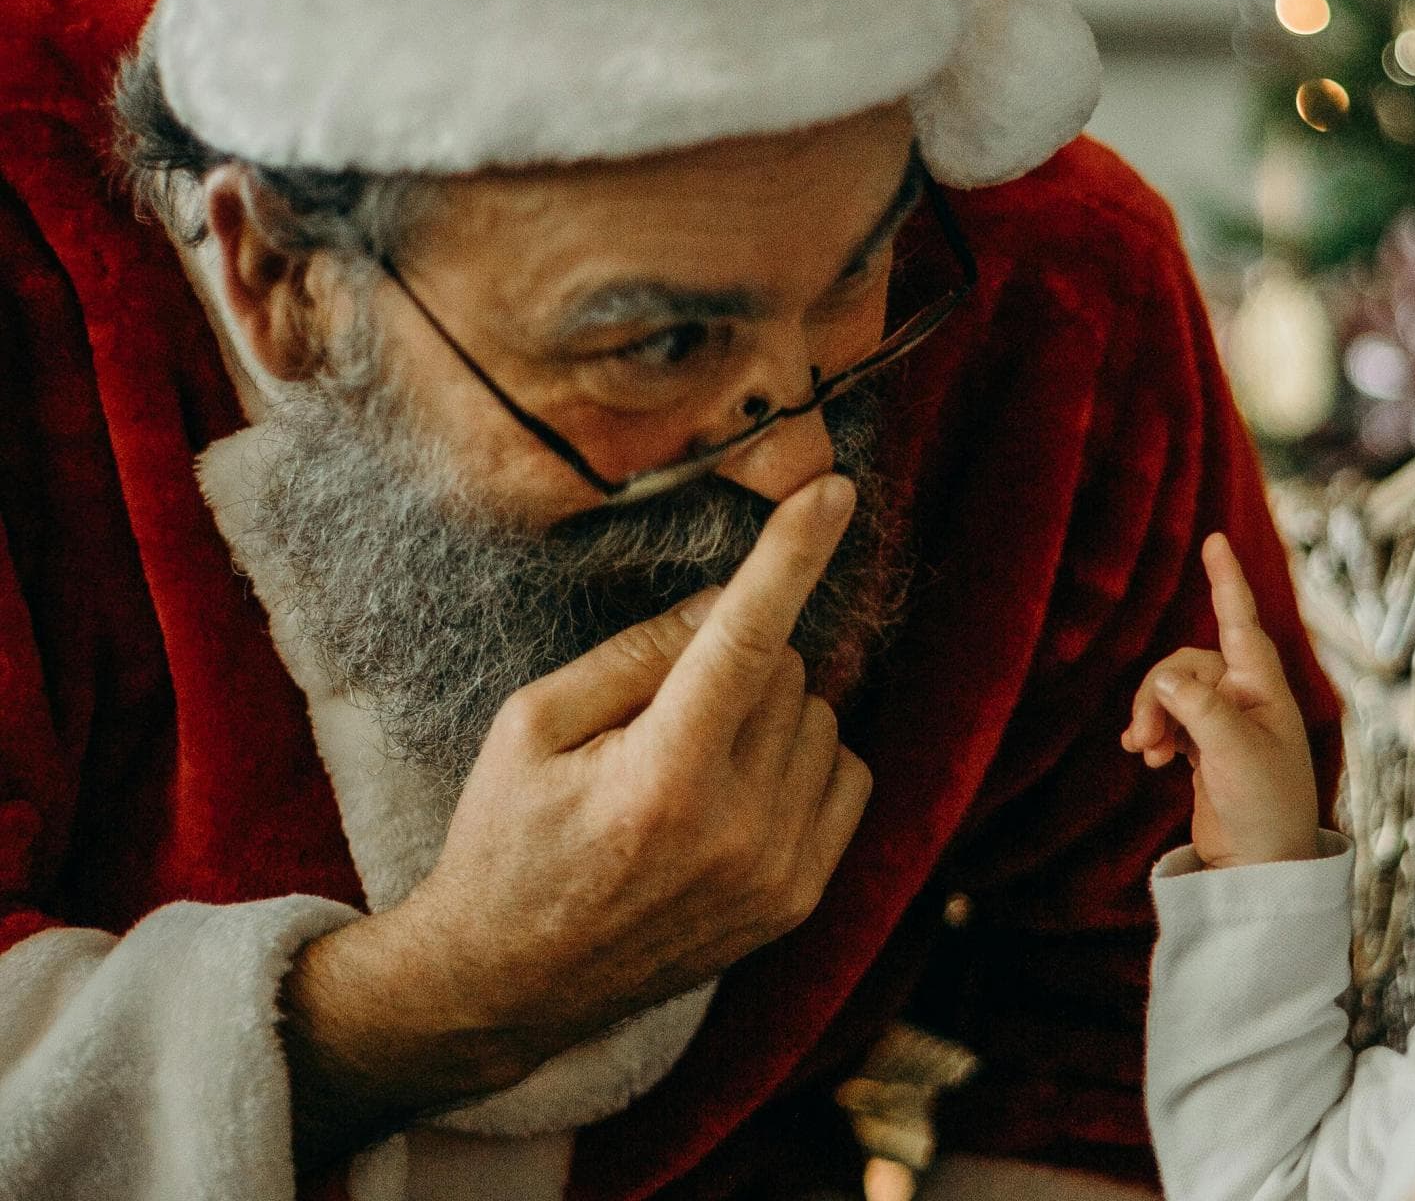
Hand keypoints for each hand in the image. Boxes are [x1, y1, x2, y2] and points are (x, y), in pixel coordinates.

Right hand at [283, 473, 873, 1162]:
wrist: (510, 983)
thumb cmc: (506, 839)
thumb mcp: (533, 723)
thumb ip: (637, 654)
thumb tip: (729, 601)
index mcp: (660, 779)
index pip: (746, 639)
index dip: (791, 555)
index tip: (832, 491)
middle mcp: (736, 830)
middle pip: (787, 671)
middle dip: (734, 662)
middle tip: (658, 714)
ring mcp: (777, 873)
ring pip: (822, 718)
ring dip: (771, 712)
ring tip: (689, 761)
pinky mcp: (799, 901)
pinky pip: (849, 776)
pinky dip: (806, 758)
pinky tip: (738, 787)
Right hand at [1121, 533, 1318, 866]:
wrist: (1261, 867)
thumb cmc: (1264, 807)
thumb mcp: (1233, 753)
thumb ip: (1199, 708)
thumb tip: (1164, 681)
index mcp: (1264, 689)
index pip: (1240, 622)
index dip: (1226, 580)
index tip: (1215, 540)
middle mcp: (1246, 698)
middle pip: (1185, 664)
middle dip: (1157, 694)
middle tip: (1144, 739)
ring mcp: (1225, 723)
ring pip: (1172, 691)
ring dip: (1152, 715)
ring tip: (1145, 752)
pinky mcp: (1206, 748)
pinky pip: (1170, 718)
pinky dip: (1155, 731)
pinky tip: (1147, 758)